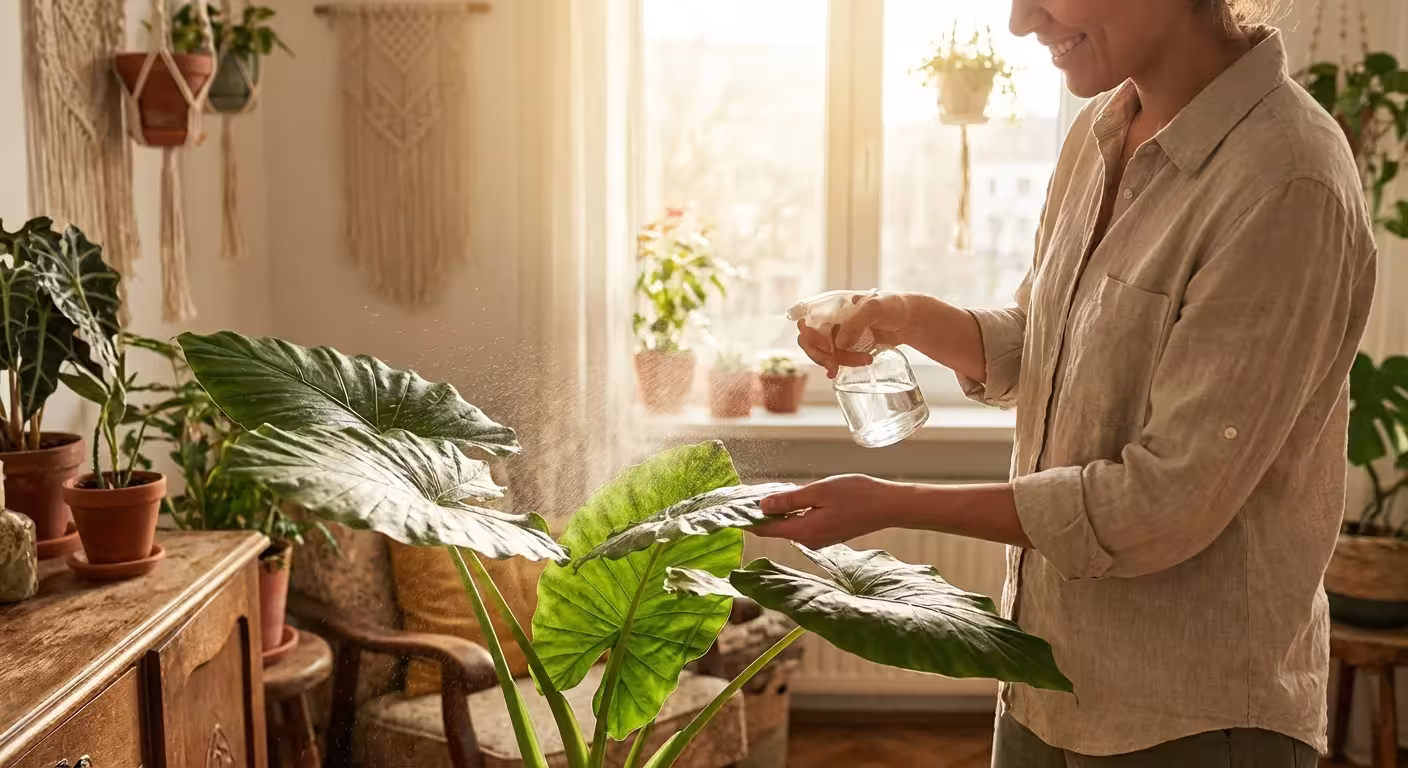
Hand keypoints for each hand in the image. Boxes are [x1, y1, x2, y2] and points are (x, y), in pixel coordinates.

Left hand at [752, 474, 902, 549]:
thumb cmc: (857, 495)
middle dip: (761, 513)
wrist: (889, 506)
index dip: (746, 520)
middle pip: (775, 528)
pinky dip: (794, 512)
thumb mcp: (818, 491)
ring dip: (779, 511)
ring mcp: (819, 539)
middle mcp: (808, 541)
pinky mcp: (828, 534)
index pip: (765, 530)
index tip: (731, 510)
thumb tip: (761, 507)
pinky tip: (794, 497)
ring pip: (789, 525)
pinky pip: (803, 524)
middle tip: (747, 494)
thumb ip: (788, 500)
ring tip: (767, 492)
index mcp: (803, 531)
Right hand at [796, 291, 910, 378]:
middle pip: (811, 340)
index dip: (811, 336)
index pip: (808, 320)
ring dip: (838, 361)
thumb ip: (856, 323)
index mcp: (832, 306)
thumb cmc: (893, 306)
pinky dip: (834, 367)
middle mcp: (831, 320)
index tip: (828, 346)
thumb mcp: (874, 308)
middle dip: (821, 354)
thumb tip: (839, 343)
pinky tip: (836, 373)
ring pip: (824, 353)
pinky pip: (833, 359)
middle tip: (835, 363)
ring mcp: (838, 335)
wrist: (909, 320)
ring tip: (865, 360)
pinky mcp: (847, 348)